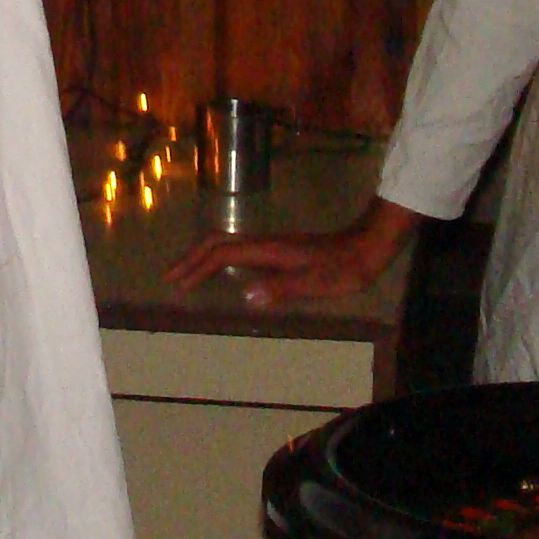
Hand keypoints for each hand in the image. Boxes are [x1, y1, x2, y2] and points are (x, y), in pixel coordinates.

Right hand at [165, 196, 420, 312]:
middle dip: (191, 259)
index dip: (197, 268)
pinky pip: (240, 251)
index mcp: (269, 250)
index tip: (177, 284)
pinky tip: (224, 273)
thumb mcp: (317, 282)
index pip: (222, 255)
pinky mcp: (281, 250)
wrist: (369, 246)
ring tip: (188, 273)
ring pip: (228, 245)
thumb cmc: (344, 268)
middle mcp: (266, 243)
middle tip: (170, 277)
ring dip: (204, 258)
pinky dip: (221, 259)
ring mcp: (273, 245)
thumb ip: (282, 288)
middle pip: (218, 244)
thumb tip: (246, 295)